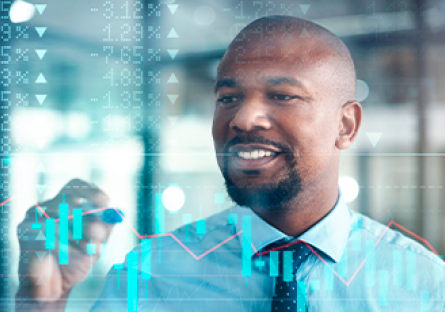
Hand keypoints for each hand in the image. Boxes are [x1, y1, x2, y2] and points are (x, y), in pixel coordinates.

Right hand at [16, 179, 114, 303]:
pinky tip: (64, 257)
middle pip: (66, 199)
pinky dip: (62, 249)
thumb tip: (115, 213)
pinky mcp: (25, 235)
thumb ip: (106, 227)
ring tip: (80, 251)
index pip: (75, 186)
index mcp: (64, 204)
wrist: (56, 285)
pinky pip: (48, 237)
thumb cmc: (77, 259)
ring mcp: (32, 220)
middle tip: (97, 231)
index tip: (105, 200)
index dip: (91, 191)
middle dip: (85, 217)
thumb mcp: (97, 243)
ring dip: (75, 238)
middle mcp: (46, 208)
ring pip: (58, 219)